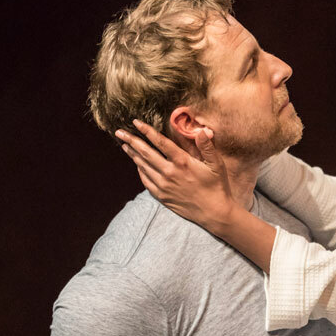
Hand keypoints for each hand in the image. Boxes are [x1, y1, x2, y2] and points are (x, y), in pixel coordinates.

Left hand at [115, 120, 235, 234]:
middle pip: (145, 153)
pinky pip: (146, 181)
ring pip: (143, 166)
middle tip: (119, 132)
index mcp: (182, 162)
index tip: (136, 122)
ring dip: (132, 155)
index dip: (147, 131)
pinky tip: (137, 165)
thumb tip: (201, 131)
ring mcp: (164, 185)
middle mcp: (169, 173)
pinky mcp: (162, 196)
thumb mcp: (216, 164)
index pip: (160, 142)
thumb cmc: (217, 186)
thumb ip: (207, 147)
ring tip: (125, 145)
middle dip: (131, 141)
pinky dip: (140, 171)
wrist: (213, 212)